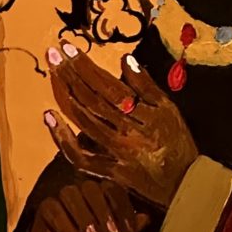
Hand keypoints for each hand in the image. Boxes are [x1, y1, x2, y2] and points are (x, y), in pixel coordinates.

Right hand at [25, 179, 148, 231]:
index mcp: (102, 192)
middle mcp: (83, 189)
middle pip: (92, 189)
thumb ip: (128, 226)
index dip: (122, 209)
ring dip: (83, 215)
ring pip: (71, 194)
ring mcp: (63, 196)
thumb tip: (145, 218)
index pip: (114, 190)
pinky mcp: (46, 207)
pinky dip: (63, 223)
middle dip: (102, 212)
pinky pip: (52, 207)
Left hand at [45, 44, 198, 208]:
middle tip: (53, 54)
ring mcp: (114, 153)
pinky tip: (49, 117)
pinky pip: (80, 156)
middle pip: (91, 100)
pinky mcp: (107, 171)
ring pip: (83, 121)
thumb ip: (147, 86)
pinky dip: (62, 139)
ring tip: (52, 74)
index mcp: (142, 115)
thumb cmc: (177, 142)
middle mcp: (125, 133)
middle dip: (69, 75)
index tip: (68, 47)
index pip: (107, 85)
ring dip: (64, 96)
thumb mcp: (169, 109)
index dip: (85, 66)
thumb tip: (124, 60)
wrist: (183, 183)